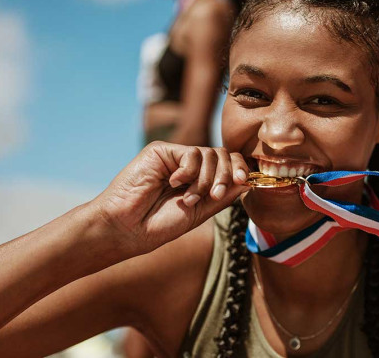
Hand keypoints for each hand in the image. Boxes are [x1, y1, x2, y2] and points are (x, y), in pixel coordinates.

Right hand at [91, 141, 249, 255]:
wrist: (128, 227)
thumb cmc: (160, 224)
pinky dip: (188, 171)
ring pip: (210, 153)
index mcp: (200, 180)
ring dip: (205, 180)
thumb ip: (223, 194)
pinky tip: (173, 183)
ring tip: (188, 199)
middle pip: (223, 155)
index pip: (228, 164)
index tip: (244, 181)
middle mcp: (189, 166)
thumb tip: (249, 180)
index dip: (240, 169)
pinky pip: (191, 152)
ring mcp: (175, 157)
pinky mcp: (162, 151)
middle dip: (226, 175)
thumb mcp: (200, 211)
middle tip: (213, 195)